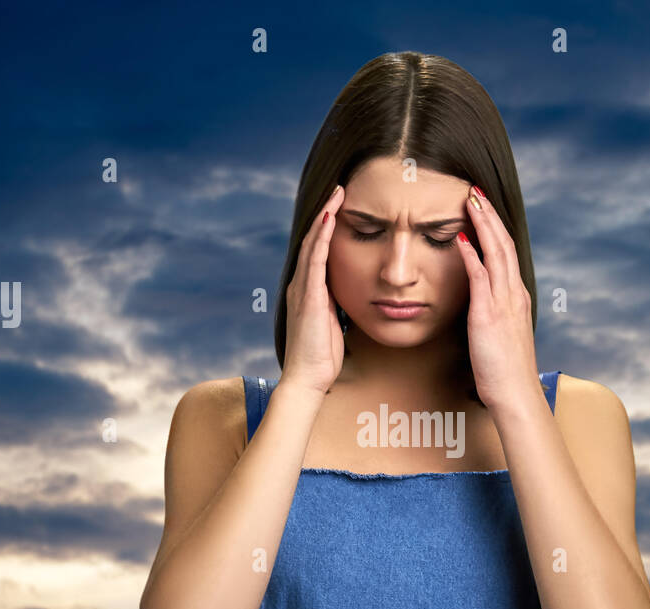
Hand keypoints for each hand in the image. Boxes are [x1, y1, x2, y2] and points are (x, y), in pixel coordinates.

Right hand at [280, 185, 346, 394]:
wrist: (307, 379)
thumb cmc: (322, 357)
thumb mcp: (333, 324)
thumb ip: (336, 307)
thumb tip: (348, 296)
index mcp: (308, 291)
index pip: (317, 251)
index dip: (328, 227)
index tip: (341, 206)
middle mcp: (301, 284)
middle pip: (313, 240)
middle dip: (326, 213)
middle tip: (339, 188)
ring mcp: (302, 288)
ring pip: (312, 243)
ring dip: (325, 216)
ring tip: (337, 193)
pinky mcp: (309, 295)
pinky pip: (315, 258)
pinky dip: (322, 236)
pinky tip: (330, 218)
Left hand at [455, 185, 539, 411]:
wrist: (516, 394)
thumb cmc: (506, 371)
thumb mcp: (500, 335)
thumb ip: (493, 313)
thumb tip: (481, 302)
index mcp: (516, 297)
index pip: (506, 252)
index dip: (494, 227)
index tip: (482, 207)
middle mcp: (513, 294)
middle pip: (503, 244)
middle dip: (489, 215)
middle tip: (474, 190)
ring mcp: (503, 303)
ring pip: (496, 253)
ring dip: (482, 225)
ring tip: (470, 201)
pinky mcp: (489, 315)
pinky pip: (481, 278)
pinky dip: (472, 256)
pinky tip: (461, 239)